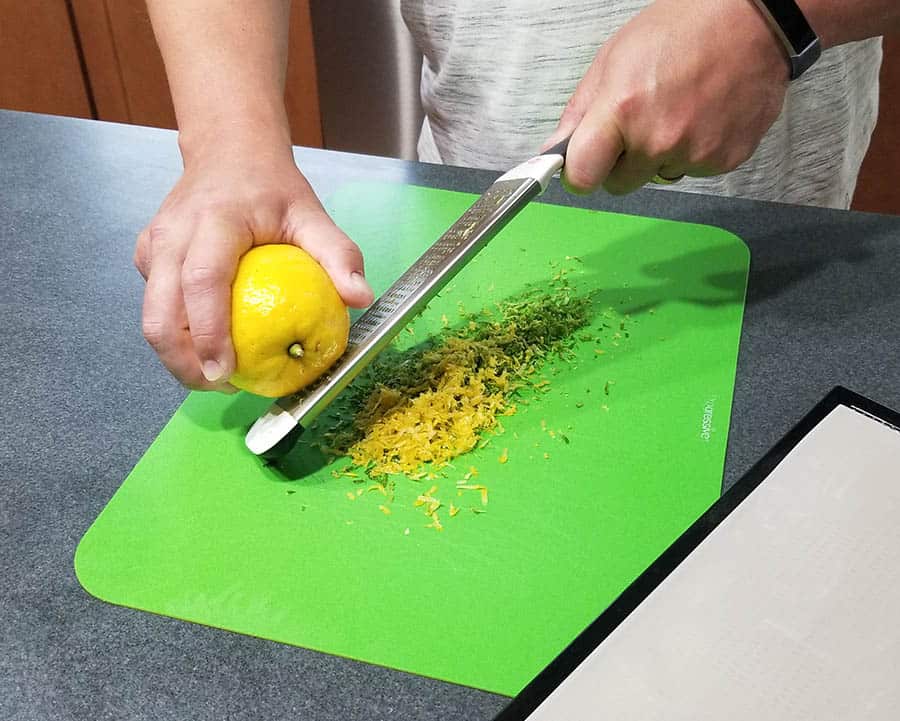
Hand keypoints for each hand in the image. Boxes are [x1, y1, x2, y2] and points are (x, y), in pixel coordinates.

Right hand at [134, 137, 373, 391]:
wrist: (228, 150)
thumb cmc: (271, 187)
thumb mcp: (312, 214)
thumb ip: (338, 254)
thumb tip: (361, 298)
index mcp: (214, 221)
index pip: (202, 282)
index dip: (208, 333)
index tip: (226, 372)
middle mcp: (173, 234)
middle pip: (160, 314)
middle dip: (184, 363)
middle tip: (224, 385)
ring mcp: (153, 246)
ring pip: (151, 316)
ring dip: (178, 356)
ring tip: (219, 374)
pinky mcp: (147, 257)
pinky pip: (156, 306)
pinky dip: (177, 334)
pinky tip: (209, 343)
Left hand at [543, 0, 789, 193]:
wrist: (754, 21)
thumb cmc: (683, 29)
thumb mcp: (614, 58)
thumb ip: (581, 110)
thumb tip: (557, 150)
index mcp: (623, 110)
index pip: (583, 177)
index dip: (580, 174)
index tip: (584, 166)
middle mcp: (658, 139)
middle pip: (619, 184)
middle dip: (622, 162)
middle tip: (639, 123)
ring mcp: (694, 153)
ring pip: (658, 176)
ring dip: (661, 154)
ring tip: (679, 109)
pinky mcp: (724, 161)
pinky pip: (693, 170)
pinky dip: (695, 150)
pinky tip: (704, 115)